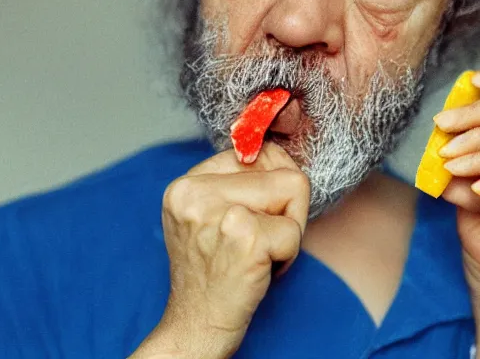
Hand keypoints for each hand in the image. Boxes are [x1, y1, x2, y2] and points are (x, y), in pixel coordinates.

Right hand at [130, 143, 309, 358]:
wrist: (196, 327)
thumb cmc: (212, 274)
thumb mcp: (206, 218)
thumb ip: (236, 183)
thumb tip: (280, 152)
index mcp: (185, 184)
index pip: (256, 152)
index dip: (270, 186)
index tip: (252, 219)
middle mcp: (196, 194)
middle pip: (281, 169)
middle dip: (285, 208)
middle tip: (258, 242)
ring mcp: (220, 214)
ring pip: (293, 191)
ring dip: (287, 230)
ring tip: (257, 254)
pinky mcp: (246, 239)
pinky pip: (294, 231)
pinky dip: (287, 257)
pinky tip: (259, 271)